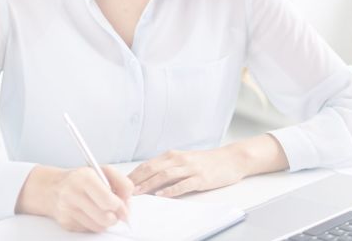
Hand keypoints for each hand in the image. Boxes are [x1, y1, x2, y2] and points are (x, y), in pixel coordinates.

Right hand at [17, 165, 132, 232]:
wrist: (52, 187)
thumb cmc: (81, 178)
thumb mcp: (102, 171)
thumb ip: (120, 182)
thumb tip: (128, 200)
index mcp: (84, 177)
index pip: (107, 199)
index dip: (120, 206)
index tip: (125, 208)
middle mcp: (73, 194)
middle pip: (105, 217)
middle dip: (116, 216)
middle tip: (118, 212)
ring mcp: (68, 210)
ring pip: (99, 226)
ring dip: (107, 221)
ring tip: (104, 210)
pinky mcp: (66, 223)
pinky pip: (89, 229)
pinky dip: (95, 224)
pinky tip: (92, 213)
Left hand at [128, 135, 288, 198]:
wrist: (231, 159)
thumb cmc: (206, 161)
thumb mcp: (184, 161)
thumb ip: (168, 168)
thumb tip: (147, 180)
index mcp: (173, 155)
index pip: (148, 164)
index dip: (133, 174)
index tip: (120, 184)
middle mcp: (179, 159)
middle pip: (153, 168)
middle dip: (136, 180)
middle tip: (123, 191)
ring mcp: (190, 168)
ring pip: (165, 175)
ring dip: (149, 184)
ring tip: (137, 193)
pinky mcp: (200, 178)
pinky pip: (183, 184)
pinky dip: (171, 190)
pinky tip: (162, 195)